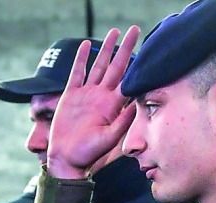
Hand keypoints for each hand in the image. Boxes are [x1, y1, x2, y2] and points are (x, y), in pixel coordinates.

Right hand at [46, 26, 141, 179]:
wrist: (68, 159)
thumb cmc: (90, 153)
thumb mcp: (111, 138)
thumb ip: (123, 121)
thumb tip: (137, 104)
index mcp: (113, 106)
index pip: (128, 80)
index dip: (137, 65)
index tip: (147, 50)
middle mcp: (102, 96)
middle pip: (116, 66)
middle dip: (125, 48)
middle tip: (135, 30)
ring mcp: (86, 94)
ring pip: (98, 65)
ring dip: (106, 49)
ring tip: (114, 32)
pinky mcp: (71, 95)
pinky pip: (77, 73)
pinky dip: (80, 59)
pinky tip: (85, 45)